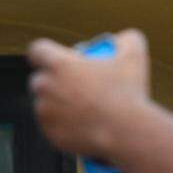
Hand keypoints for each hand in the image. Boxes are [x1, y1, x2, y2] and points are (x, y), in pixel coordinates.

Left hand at [27, 28, 150, 156]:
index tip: (53, 57)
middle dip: (51, 80)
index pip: (37, 50)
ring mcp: (44, 113)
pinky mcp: (49, 134)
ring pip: (43, 104)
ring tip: (78, 106)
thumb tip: (119, 41)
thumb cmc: (128, 92)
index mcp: (59, 65)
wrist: (124, 132)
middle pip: (39, 79)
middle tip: (71, 85)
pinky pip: (50, 126)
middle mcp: (45, 88)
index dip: (44, 52)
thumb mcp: (134, 54)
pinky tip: (77, 123)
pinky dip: (60, 124)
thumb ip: (125, 39)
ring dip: (54, 103)